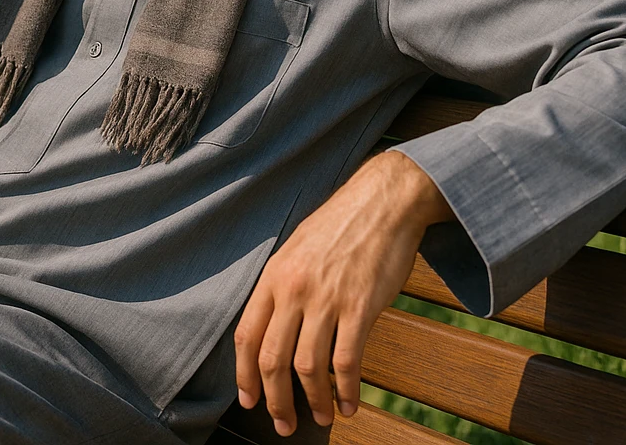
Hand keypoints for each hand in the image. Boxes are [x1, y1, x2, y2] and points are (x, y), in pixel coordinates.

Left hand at [233, 151, 453, 435]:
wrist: (381, 202)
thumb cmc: (339, 227)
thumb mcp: (295, 251)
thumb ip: (282, 289)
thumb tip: (273, 331)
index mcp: (273, 277)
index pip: (247, 335)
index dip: (244, 374)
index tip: (248, 399)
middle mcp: (293, 290)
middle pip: (272, 359)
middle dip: (275, 399)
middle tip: (283, 423)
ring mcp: (326, 299)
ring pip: (308, 367)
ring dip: (313, 400)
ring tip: (320, 417)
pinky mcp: (359, 307)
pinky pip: (347, 361)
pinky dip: (346, 389)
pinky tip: (348, 403)